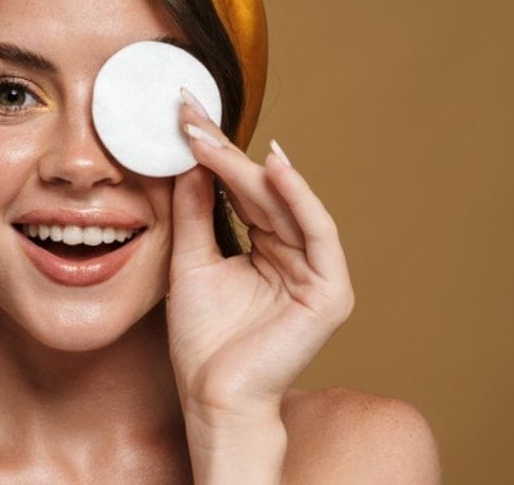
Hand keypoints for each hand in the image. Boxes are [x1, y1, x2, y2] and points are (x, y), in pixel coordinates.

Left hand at [168, 97, 354, 421]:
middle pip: (262, 191)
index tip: (183, 117)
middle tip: (191, 115)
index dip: (215, 153)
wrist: (213, 398)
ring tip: (215, 135)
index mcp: (267, 249)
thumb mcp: (190, 262)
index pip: (241, 191)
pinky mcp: (331, 291)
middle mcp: (295, 255)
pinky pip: (318, 234)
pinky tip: (273, 168)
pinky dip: (299, 199)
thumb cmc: (203, 342)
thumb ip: (193, 213)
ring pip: (287, 205)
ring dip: (251, 168)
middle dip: (227, 151)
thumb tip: (188, 160)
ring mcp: (316, 273)